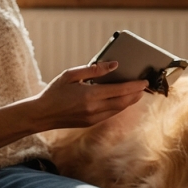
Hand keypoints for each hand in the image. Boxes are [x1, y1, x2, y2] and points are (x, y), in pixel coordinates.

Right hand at [25, 61, 148, 130]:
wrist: (42, 114)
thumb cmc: (54, 91)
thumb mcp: (70, 75)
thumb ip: (93, 69)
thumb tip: (113, 65)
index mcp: (90, 95)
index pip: (119, 90)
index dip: (135, 86)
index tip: (144, 81)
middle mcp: (94, 108)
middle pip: (123, 102)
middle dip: (136, 94)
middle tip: (145, 87)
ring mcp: (93, 118)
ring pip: (118, 110)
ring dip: (129, 101)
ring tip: (137, 92)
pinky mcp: (91, 123)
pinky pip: (110, 114)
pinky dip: (119, 106)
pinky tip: (121, 100)